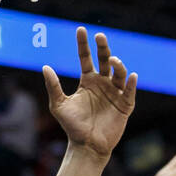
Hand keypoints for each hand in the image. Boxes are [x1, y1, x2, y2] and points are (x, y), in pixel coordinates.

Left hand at [43, 28, 136, 160]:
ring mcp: (115, 93)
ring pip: (119, 73)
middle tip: (99, 36)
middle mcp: (102, 84)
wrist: (86, 145)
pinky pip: (129, 91)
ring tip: (113, 61)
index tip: (80, 29)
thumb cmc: (72, 126)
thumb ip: (53, 86)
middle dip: (103, 47)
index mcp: (88, 81)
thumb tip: (44, 66)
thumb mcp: (59, 105)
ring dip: (117, 65)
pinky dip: (131, 83)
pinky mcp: (125, 105)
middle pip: (105, 60)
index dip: (83, 44)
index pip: (86, 58)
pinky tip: (130, 76)